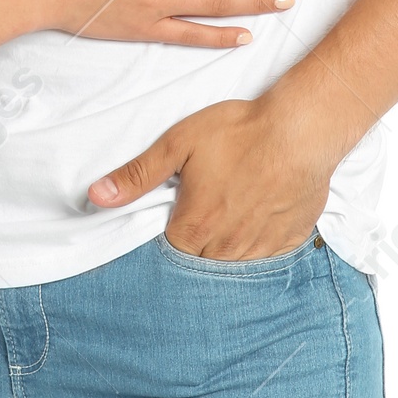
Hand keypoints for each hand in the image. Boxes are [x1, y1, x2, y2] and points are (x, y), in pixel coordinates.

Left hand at [86, 95, 335, 260]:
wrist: (301, 130)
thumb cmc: (239, 132)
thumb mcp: (179, 143)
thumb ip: (137, 175)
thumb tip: (96, 196)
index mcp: (194, 228)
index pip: (169, 255)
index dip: (168, 238)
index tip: (173, 221)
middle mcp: (226, 248)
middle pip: (200, 264)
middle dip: (195, 246)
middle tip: (202, 216)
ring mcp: (260, 249)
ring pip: (232, 266)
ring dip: (224, 250)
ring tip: (226, 220)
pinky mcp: (287, 243)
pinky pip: (264, 260)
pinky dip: (256, 247)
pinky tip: (255, 222)